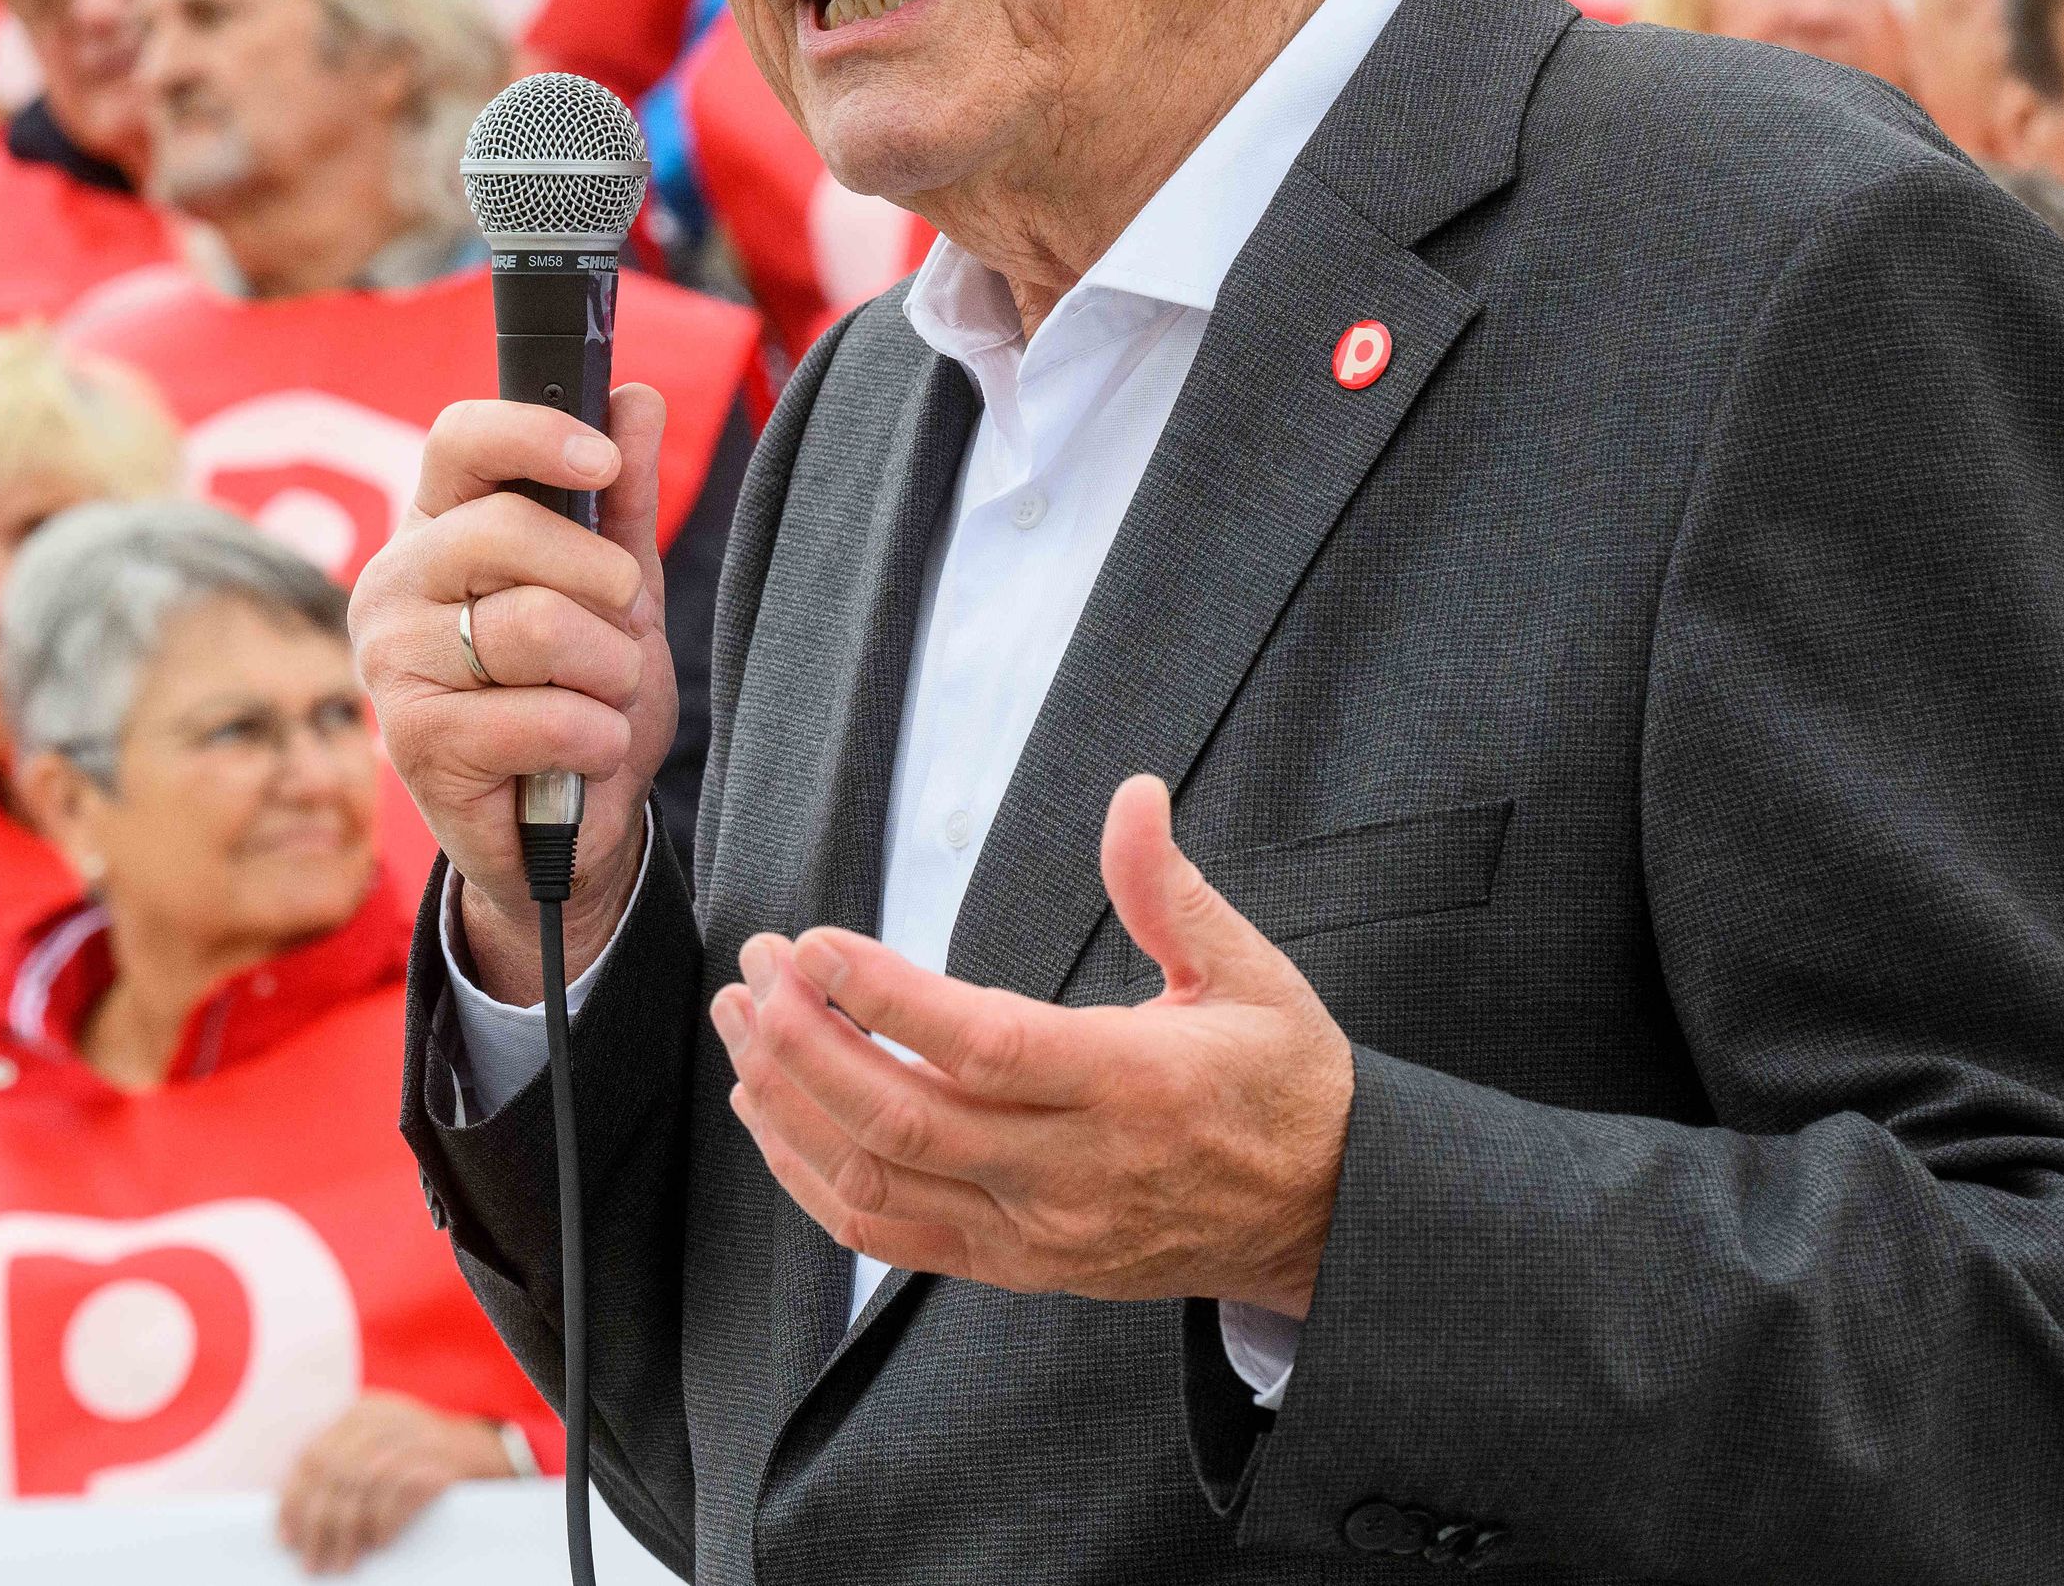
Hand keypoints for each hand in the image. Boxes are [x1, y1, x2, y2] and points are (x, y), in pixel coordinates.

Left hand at [273, 1389, 521, 1573]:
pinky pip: (399, 1495)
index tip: (286, 1540)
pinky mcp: (440, 1461)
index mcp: (361, 1412)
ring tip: (343, 1564)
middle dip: (317, 1525)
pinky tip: (379, 1543)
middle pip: (334, 1474)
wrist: (481, 1452)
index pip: (312, 1457)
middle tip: (312, 1563)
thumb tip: (291, 1521)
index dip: (294, 1501)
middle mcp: (385, 1418)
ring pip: (363, 1486)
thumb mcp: (375, 1450)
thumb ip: (338, 1470)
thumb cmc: (414, 1462)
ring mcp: (414, 1436)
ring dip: (348, 1533)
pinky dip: (384, 1523)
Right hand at [349, 386, 676, 1002]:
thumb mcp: (621, 588)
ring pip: (533, 625)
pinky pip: (541, 714)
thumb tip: (635, 398)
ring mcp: (392, 663)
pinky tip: (582, 754)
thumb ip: (623, 497)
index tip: (602, 463)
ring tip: (602, 699)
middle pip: (504, 530)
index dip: (534, 437)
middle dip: (602, 580)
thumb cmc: (584, 691)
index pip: (460, 440)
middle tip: (624, 623)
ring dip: (608, 671)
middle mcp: (396, 583)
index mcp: (438, 527)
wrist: (571, 829)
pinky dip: (595, 737)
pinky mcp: (413, 742)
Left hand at [710, 774, 1354, 1317]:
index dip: (884, 997)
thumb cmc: (1282, 1084)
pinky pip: (885, 1235)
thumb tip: (1134, 794)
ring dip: (788, 1102)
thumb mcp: (1253, 974)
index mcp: (1134, 1085)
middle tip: (759, 965)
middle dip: (807, 1039)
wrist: (1320, 1218)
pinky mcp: (1012, 1268)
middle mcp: (1075, 1172)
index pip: (984, 1046)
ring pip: (877, 1182)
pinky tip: (771, 1110)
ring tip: (742, 1019)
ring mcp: (1035, 1233)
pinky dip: (809, 1175)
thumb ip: (1171, 891)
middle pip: (906, 1119)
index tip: (813, 943)